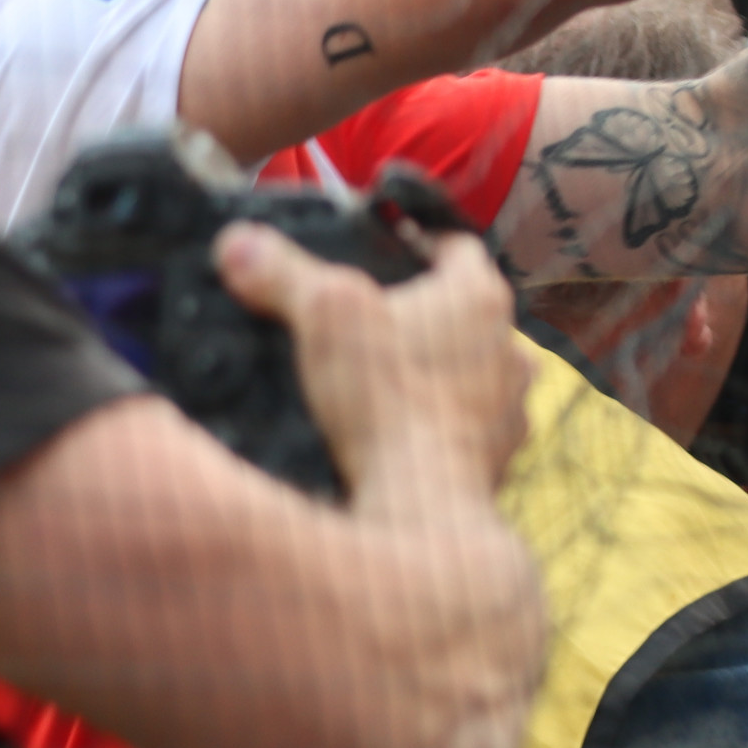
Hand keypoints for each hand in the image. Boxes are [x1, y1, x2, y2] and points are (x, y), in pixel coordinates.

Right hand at [217, 224, 529, 505]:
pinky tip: (402, 431)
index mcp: (478, 295)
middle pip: (465, 310)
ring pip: (473, 369)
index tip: (385, 250)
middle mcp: (508, 346)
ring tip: (387, 378)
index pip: (455, 246)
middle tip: (372, 319)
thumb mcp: (322, 315)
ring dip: (439, 369)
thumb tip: (238, 244)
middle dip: (424, 312)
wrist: (421, 504)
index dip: (417, 243)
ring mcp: (510, 405)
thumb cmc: (383, 399)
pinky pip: (471, 424)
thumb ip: (281, 273)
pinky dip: (441, 421)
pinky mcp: (499, 456)